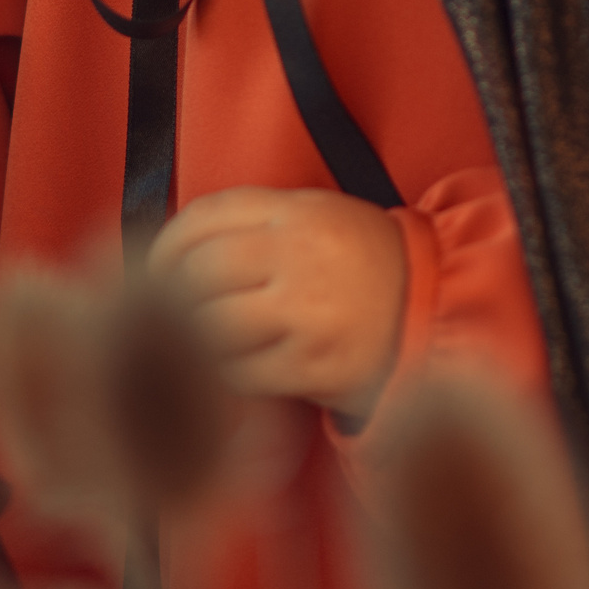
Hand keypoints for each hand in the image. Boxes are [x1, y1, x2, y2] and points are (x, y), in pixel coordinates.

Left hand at [147, 186, 409, 422]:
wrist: (435, 311)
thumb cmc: (363, 265)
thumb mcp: (317, 218)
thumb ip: (252, 225)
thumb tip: (171, 253)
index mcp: (297, 213)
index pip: (204, 218)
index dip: (165, 245)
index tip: (153, 268)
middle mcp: (300, 256)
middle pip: (199, 273)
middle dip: (172, 297)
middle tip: (166, 314)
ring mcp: (306, 311)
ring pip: (211, 324)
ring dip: (194, 339)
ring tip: (198, 344)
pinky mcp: (312, 364)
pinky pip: (239, 372)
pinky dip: (224, 375)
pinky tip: (231, 370)